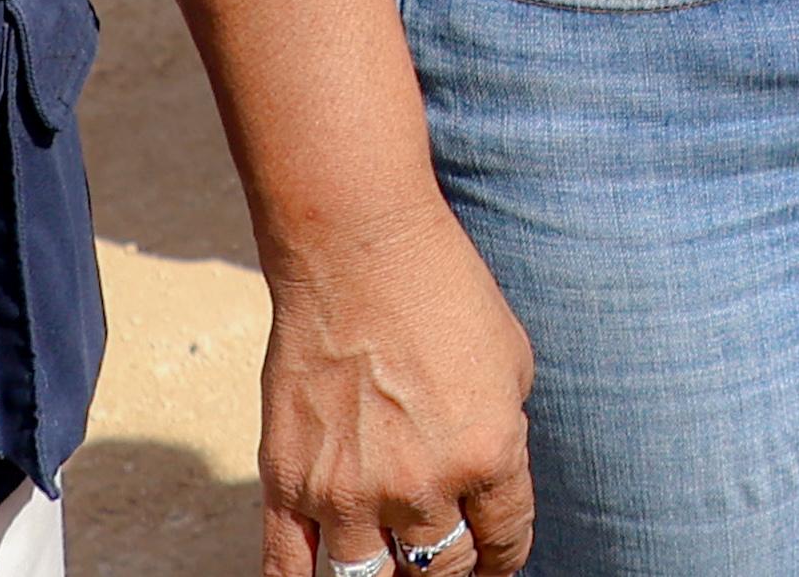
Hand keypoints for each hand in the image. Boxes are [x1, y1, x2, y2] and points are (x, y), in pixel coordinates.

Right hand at [258, 206, 535, 576]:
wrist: (359, 254)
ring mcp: (347, 493)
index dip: (505, 555)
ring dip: (392, 576)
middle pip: (440, 570)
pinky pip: (290, 573)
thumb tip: (489, 482)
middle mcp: (420, 486)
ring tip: (399, 562)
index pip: (505, 540)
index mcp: (488, 453)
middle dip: (454, 568)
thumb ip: (501, 432)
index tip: (499, 557)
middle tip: (453, 556)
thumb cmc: (445, 292)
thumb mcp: (511, 360)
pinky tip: (332, 571)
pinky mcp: (287, 487)